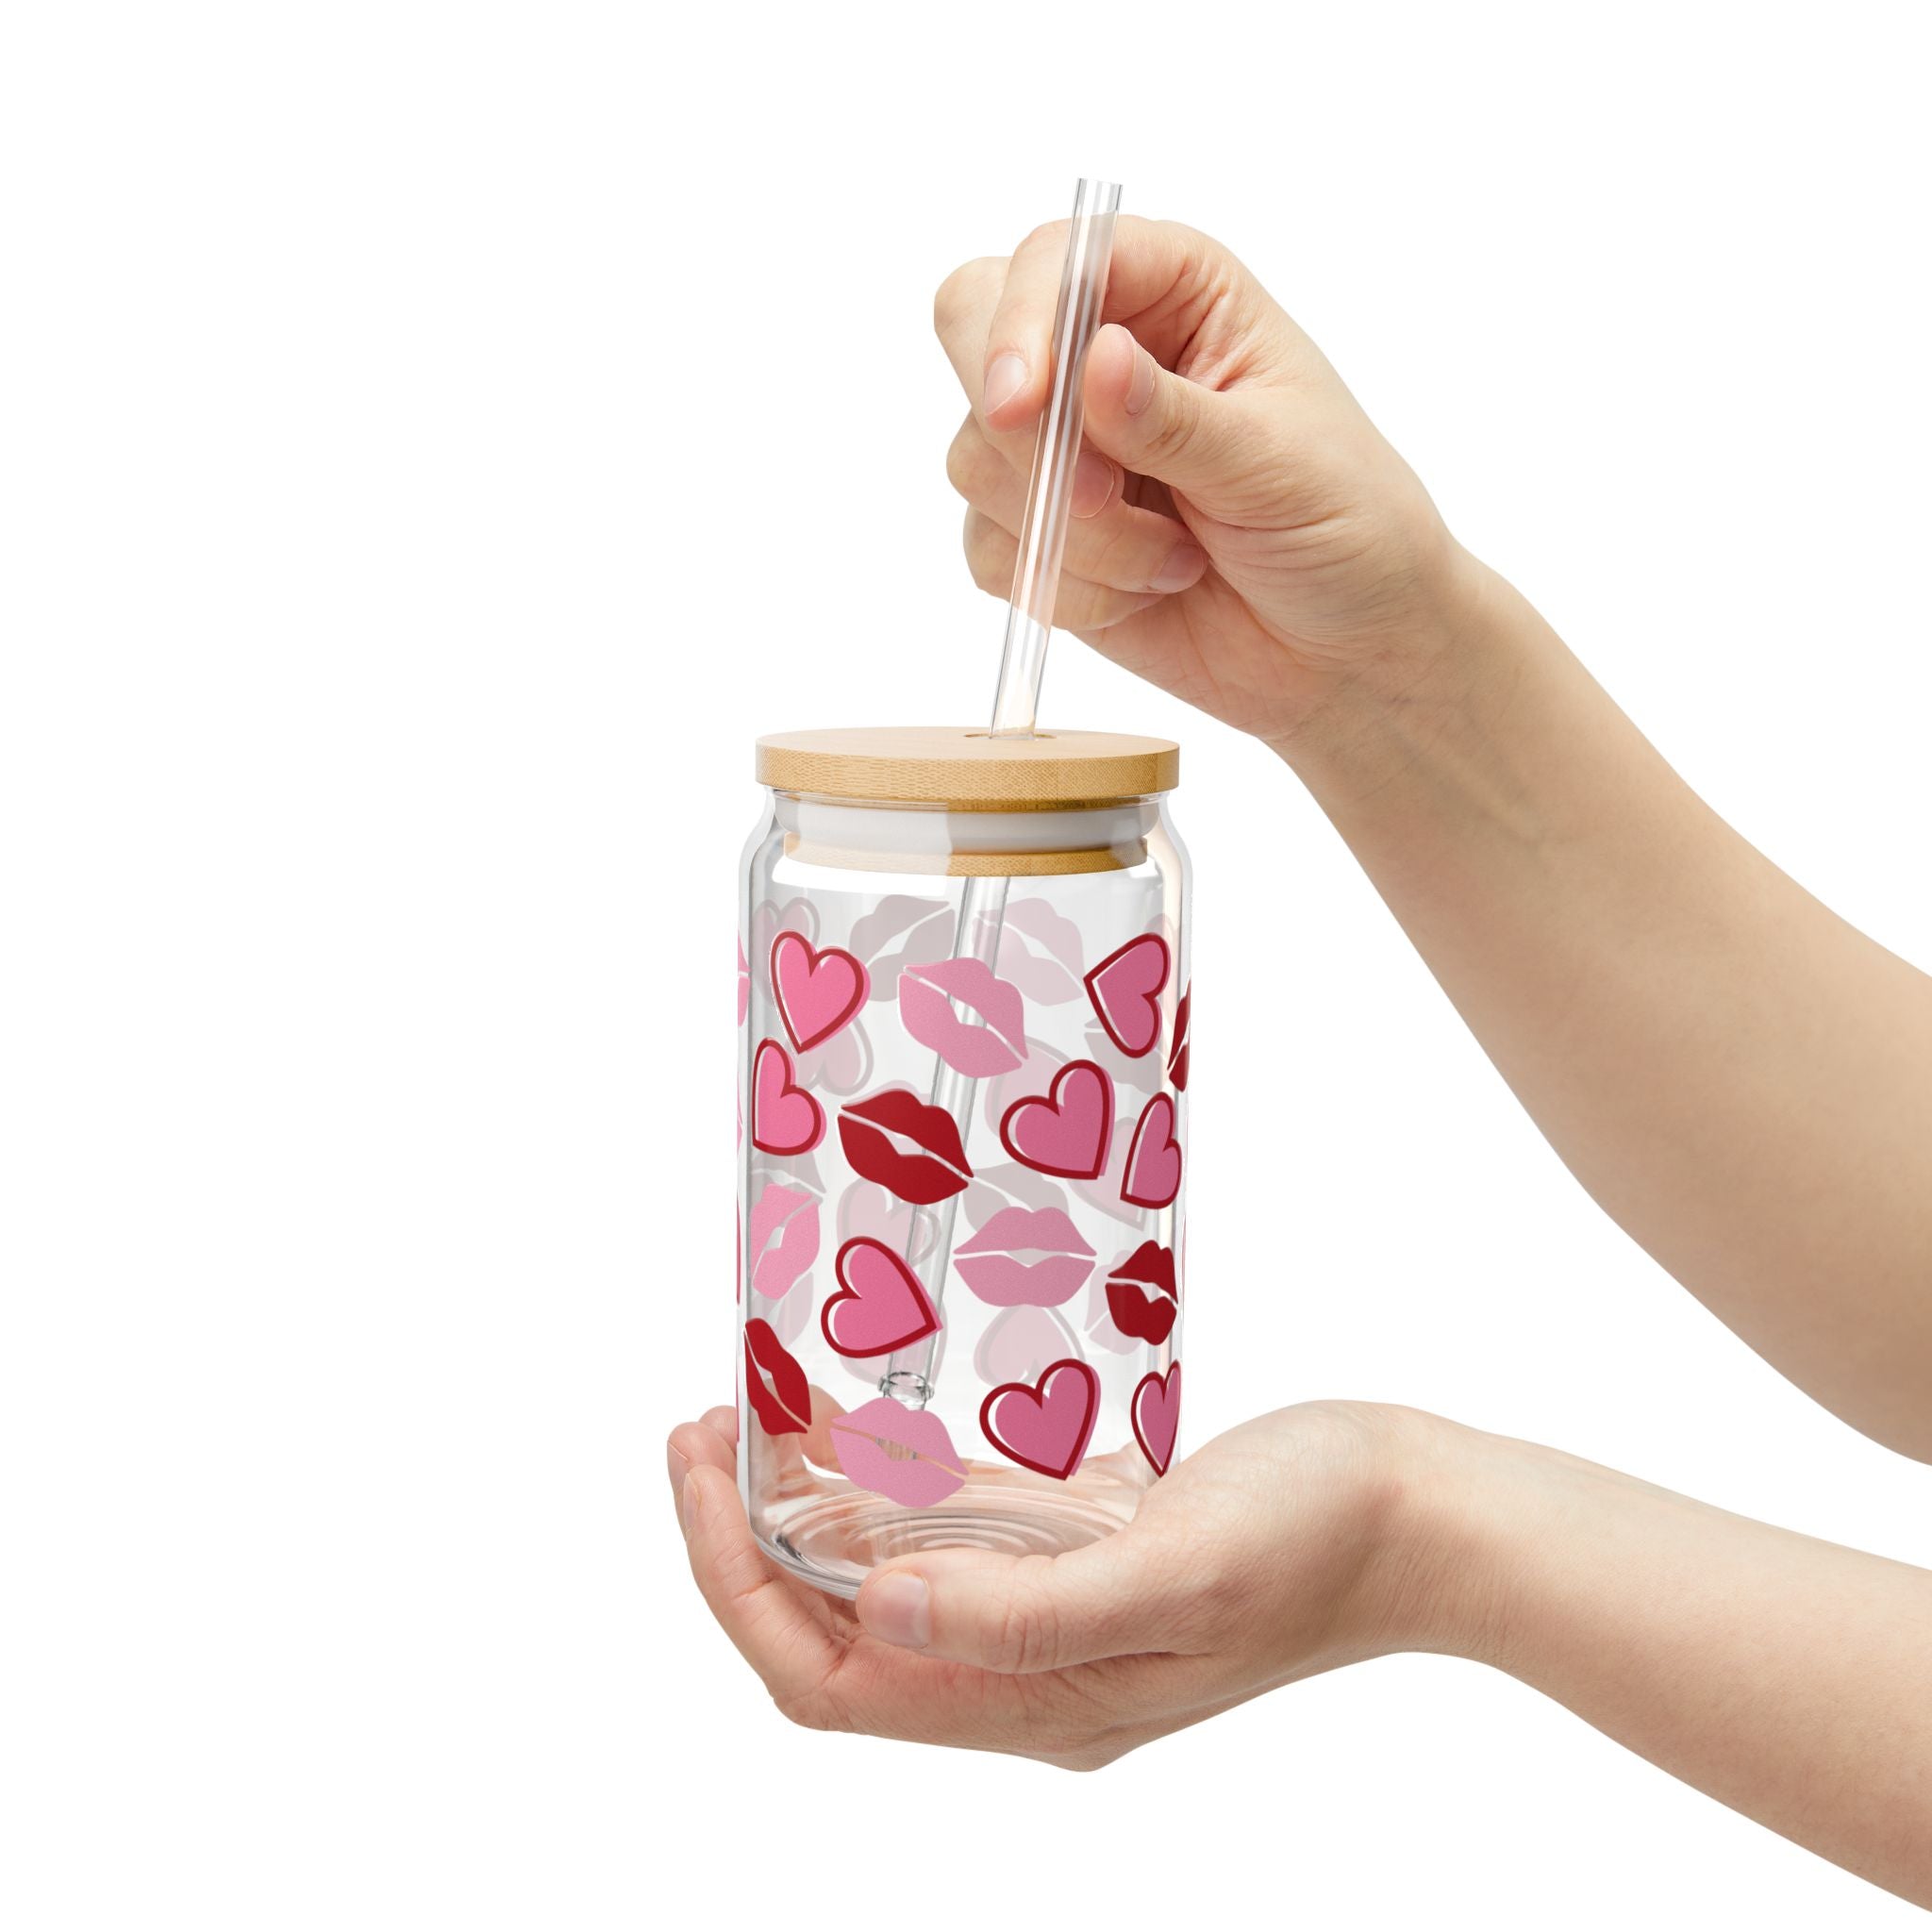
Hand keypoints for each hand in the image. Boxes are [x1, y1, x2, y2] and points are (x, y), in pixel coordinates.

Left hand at [667, 1399, 1442, 1767]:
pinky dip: (887, 1487)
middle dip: (747, 1540)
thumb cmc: (1316, 1539)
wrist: (1421, 1511)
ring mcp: (1053, 1615)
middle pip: (835, 1634)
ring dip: (807, 1509)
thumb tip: (872, 1610)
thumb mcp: (1173, 1573)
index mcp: (1035, 1704)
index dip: (738, 1585)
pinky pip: (952, 1536)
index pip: (829, 1679)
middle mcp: (1026, 1674)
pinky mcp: (1081, 1555)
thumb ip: (1023, 1611)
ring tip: (751, 1414)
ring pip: (884, 1582)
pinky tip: (856, 1426)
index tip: (699, 1471)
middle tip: (704, 1426)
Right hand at [935, 216, 1480, 751]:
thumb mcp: (1276, 463)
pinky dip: (1065, 587)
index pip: (1054, 259)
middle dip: (1019, 430)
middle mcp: (1101, 352)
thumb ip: (1175, 419)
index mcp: (1174, 291)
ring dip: (1073, 533)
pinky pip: (990, 550)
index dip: (1022, 322)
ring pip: (977, 460)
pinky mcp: (1041, 534)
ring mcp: (1062, 446)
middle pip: (971, 330)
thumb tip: (1094, 359)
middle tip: (1093, 496)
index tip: (1023, 406)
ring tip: (1175, 560)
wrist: (1346, 649)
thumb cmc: (1345, 526)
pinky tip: (1148, 593)